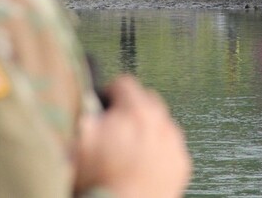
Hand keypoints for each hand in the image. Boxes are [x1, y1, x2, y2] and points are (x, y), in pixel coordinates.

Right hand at [74, 76, 191, 197]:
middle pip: (147, 99)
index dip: (109, 92)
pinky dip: (159, 150)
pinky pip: (171, 146)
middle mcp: (161, 122)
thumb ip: (83, 110)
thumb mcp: (79, 140)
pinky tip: (143, 163)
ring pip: (161, 122)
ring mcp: (174, 144)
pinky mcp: (181, 164)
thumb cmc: (100, 178)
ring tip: (129, 147)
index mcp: (135, 111)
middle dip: (130, 107)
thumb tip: (86, 97)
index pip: (124, 83)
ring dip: (147, 128)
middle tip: (115, 126)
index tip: (103, 106)